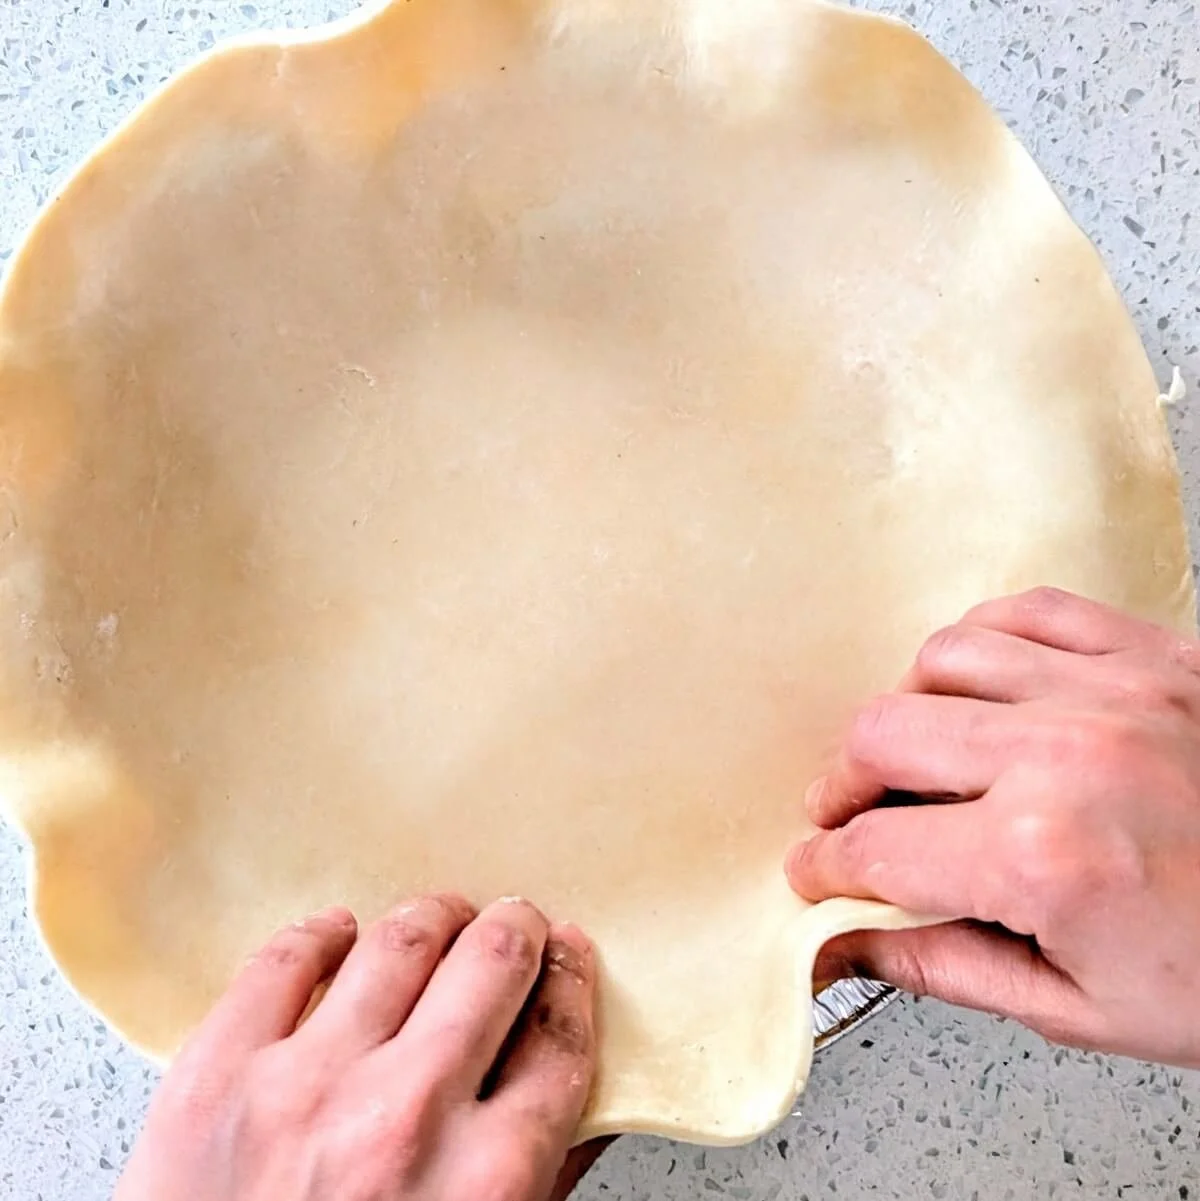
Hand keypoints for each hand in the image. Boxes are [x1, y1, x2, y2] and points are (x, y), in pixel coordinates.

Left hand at [116, 895, 604, 1200]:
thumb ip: (536, 1181)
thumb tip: (578, 1097)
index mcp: (483, 1182)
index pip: (557, 1037)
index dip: (571, 981)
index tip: (566, 958)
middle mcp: (403, 1120)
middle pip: (493, 965)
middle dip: (516, 931)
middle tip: (512, 924)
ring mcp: (304, 1089)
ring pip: (399, 942)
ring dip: (434, 918)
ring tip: (437, 921)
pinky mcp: (216, 1078)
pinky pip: (283, 961)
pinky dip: (323, 934)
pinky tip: (340, 934)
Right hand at [790, 587, 1199, 1068]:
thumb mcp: (1079, 1007)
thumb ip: (940, 965)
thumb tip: (846, 948)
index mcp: (1043, 858)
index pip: (875, 849)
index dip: (824, 866)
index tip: (814, 870)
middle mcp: (1066, 755)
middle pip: (881, 735)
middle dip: (841, 788)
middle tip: (847, 819)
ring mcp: (1113, 689)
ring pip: (941, 658)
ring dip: (905, 710)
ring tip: (915, 751)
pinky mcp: (1154, 652)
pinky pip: (1024, 610)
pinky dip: (981, 644)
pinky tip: (979, 685)